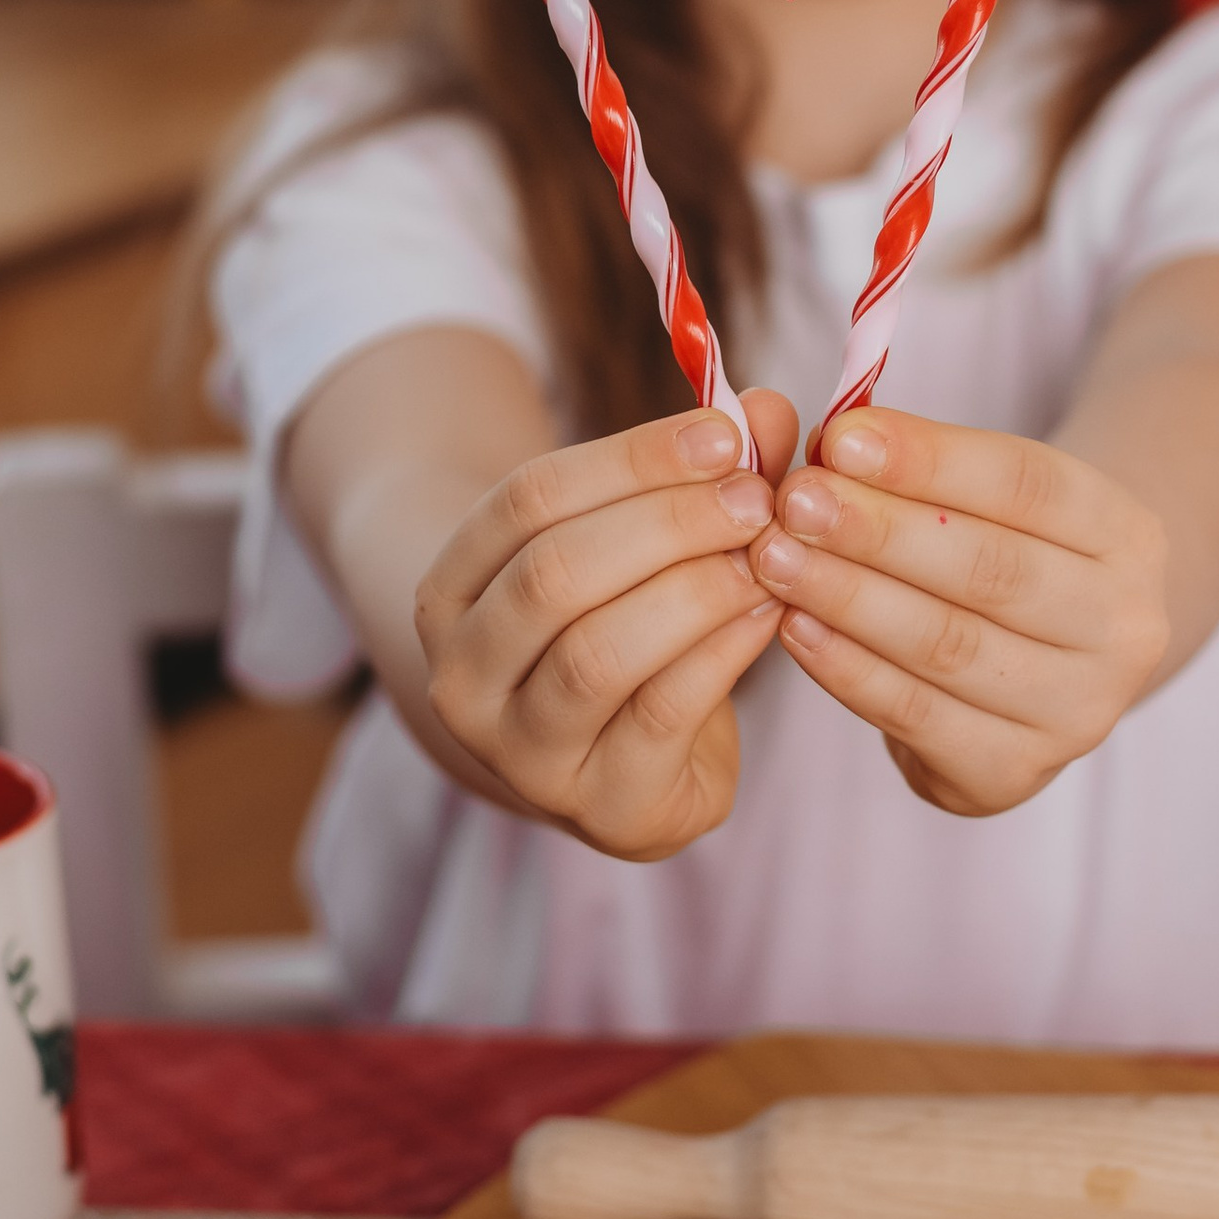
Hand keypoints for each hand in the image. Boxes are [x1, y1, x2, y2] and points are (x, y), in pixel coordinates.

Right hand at [415, 390, 800, 859]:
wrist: (611, 766)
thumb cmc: (622, 628)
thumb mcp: (638, 547)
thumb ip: (702, 479)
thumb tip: (771, 411)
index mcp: (447, 592)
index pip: (528, 501)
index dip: (631, 460)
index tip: (725, 433)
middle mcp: (461, 677)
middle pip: (555, 575)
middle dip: (667, 525)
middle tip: (756, 498)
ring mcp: (520, 753)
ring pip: (600, 653)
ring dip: (697, 590)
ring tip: (769, 555)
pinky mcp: (598, 808)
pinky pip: (661, 714)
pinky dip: (723, 651)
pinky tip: (769, 614)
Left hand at [751, 407, 1169, 815]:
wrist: (1038, 669)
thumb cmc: (1000, 559)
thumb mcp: (990, 503)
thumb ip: (923, 472)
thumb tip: (834, 443)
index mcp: (1128, 536)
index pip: (1027, 485)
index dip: (930, 460)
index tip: (842, 438)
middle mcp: (1123, 628)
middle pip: (990, 570)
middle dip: (878, 532)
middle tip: (794, 501)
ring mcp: (1078, 712)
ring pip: (948, 645)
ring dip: (848, 597)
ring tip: (774, 557)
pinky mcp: (1014, 772)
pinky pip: (916, 716)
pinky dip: (846, 668)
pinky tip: (794, 626)